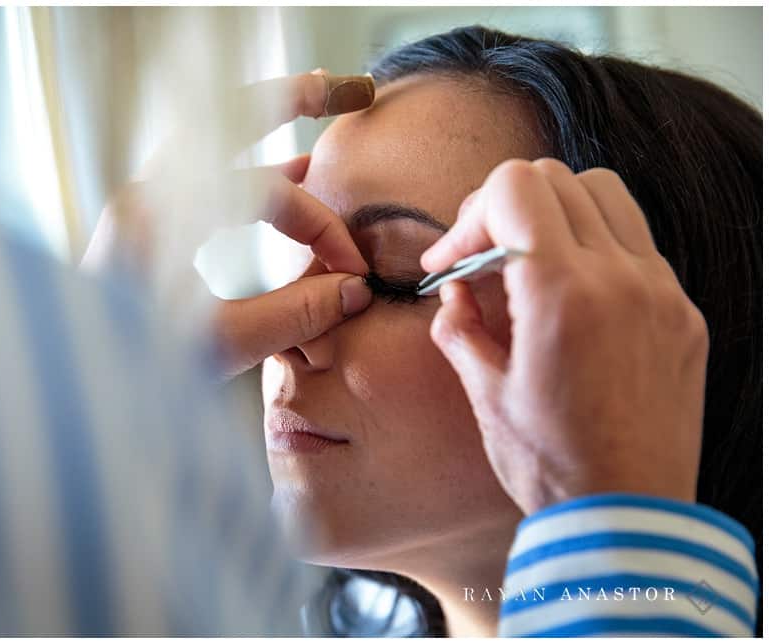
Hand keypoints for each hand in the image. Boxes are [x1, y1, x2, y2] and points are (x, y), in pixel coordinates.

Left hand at [83, 70, 374, 379]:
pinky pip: (204, 176)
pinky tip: (285, 176)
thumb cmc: (129, 369)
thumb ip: (293, 314)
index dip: (320, 226)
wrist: (67, 384)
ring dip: (266, 128)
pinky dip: (246, 168)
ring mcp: (143, 206)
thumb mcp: (219, 346)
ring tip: (316, 106)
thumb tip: (353, 291)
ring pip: (215, 142)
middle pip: (228, 119)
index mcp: (159, 214)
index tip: (350, 269)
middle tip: (345, 88)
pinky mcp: (146, 226)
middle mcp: (147, 196)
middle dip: (290, 99)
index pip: (266, 193)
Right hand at [422, 158, 708, 514]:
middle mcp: (620, 277)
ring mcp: (661, 293)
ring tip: (528, 263)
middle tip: (479, 259)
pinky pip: (638, 245)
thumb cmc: (550, 466)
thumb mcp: (485, 395)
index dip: (469, 216)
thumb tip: (454, 292)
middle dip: (503, 209)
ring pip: (606, 196)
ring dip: (555, 213)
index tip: (449, 263)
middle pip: (555, 179)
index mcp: (561, 292)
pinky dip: (596, 247)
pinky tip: (573, 296)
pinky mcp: (683, 315)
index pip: (514, 187)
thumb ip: (460, 326)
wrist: (629, 518)